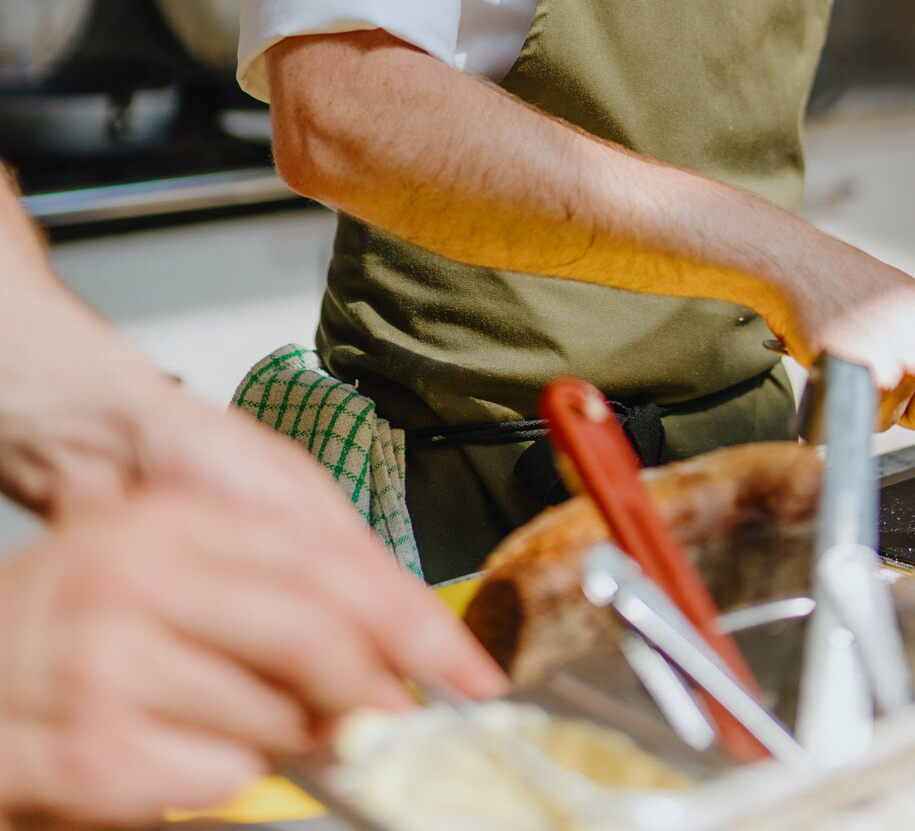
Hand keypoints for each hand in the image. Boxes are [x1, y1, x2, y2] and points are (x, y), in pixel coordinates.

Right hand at [0, 489, 495, 826]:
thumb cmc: (60, 622)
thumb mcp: (153, 564)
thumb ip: (255, 582)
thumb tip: (373, 638)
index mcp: (163, 526)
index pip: (320, 558)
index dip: (405, 616)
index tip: (462, 664)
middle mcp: (137, 582)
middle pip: (308, 631)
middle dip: (365, 684)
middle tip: (387, 713)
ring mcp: (110, 667)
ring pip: (272, 714)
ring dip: (293, 738)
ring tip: (264, 728)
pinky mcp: (95, 754)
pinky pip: (218, 777)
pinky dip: (229, 780)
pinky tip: (194, 760)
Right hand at [768, 232, 914, 440]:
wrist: (798, 267)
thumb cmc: (841, 284)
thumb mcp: (908, 306)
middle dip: (908, 412)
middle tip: (877, 375)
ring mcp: (908, 358)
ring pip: (897, 423)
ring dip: (872, 406)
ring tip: (853, 361)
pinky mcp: (876, 378)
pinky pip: (866, 423)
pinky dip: (845, 409)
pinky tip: (835, 370)